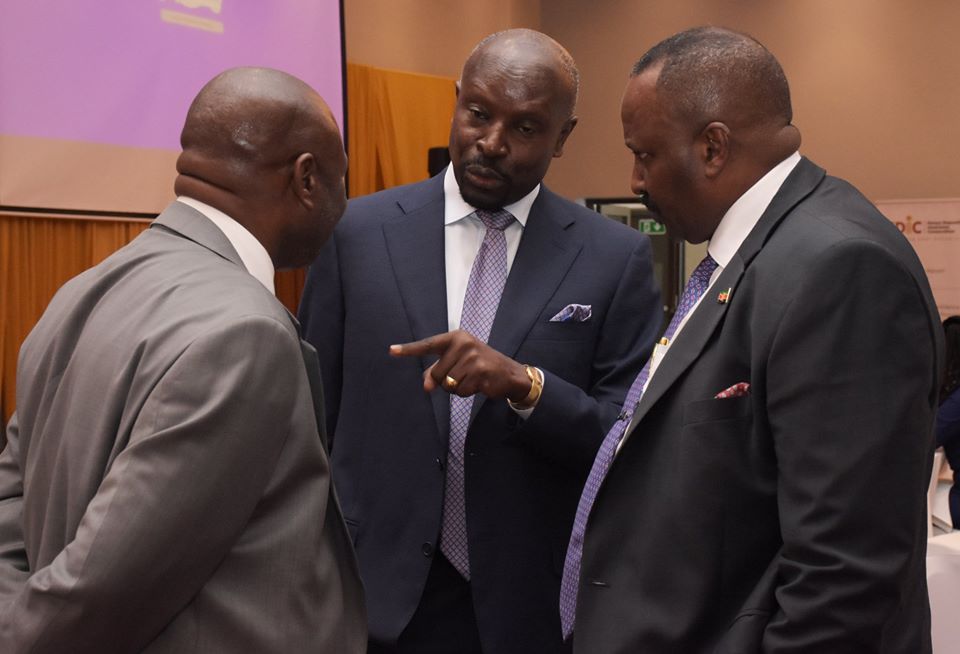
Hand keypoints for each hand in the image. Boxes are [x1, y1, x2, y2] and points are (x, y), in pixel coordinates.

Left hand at [390, 330, 530, 400]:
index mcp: (455, 337)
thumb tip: (426, 385)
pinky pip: (461, 391)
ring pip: (448, 384)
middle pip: (437, 373)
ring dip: (457, 387)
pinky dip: (467, 392)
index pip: (428, 345)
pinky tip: (479, 384)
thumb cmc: (479, 366)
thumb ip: (438, 370)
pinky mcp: (480, 371)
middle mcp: (463, 343)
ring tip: (472, 379)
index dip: (408, 350)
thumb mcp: (458, 362)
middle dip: (446, 381)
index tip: (391, 351)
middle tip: (463, 375)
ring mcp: (472, 357)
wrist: (509, 373)